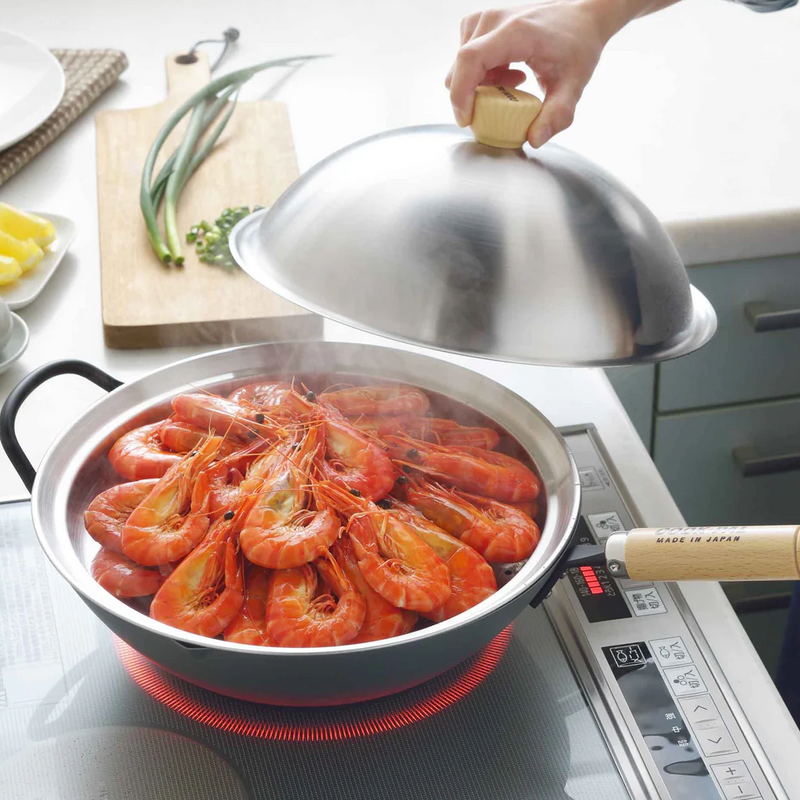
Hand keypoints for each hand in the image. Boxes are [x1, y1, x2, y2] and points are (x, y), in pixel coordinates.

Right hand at [446, 1, 624, 147]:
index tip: (467, 119)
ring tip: (513, 83)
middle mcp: (495, 20)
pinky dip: (482, 73)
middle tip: (506, 102)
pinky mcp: (483, 23)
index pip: (470, 60)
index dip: (461, 93)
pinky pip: (468, 57)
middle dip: (475, 95)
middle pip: (461, 66)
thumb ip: (557, 115)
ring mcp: (486, 18)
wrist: (582, 16)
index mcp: (515, 32)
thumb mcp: (573, 84)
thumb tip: (535, 138)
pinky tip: (507, 74)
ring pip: (462, 64)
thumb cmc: (578, 43)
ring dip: (481, 84)